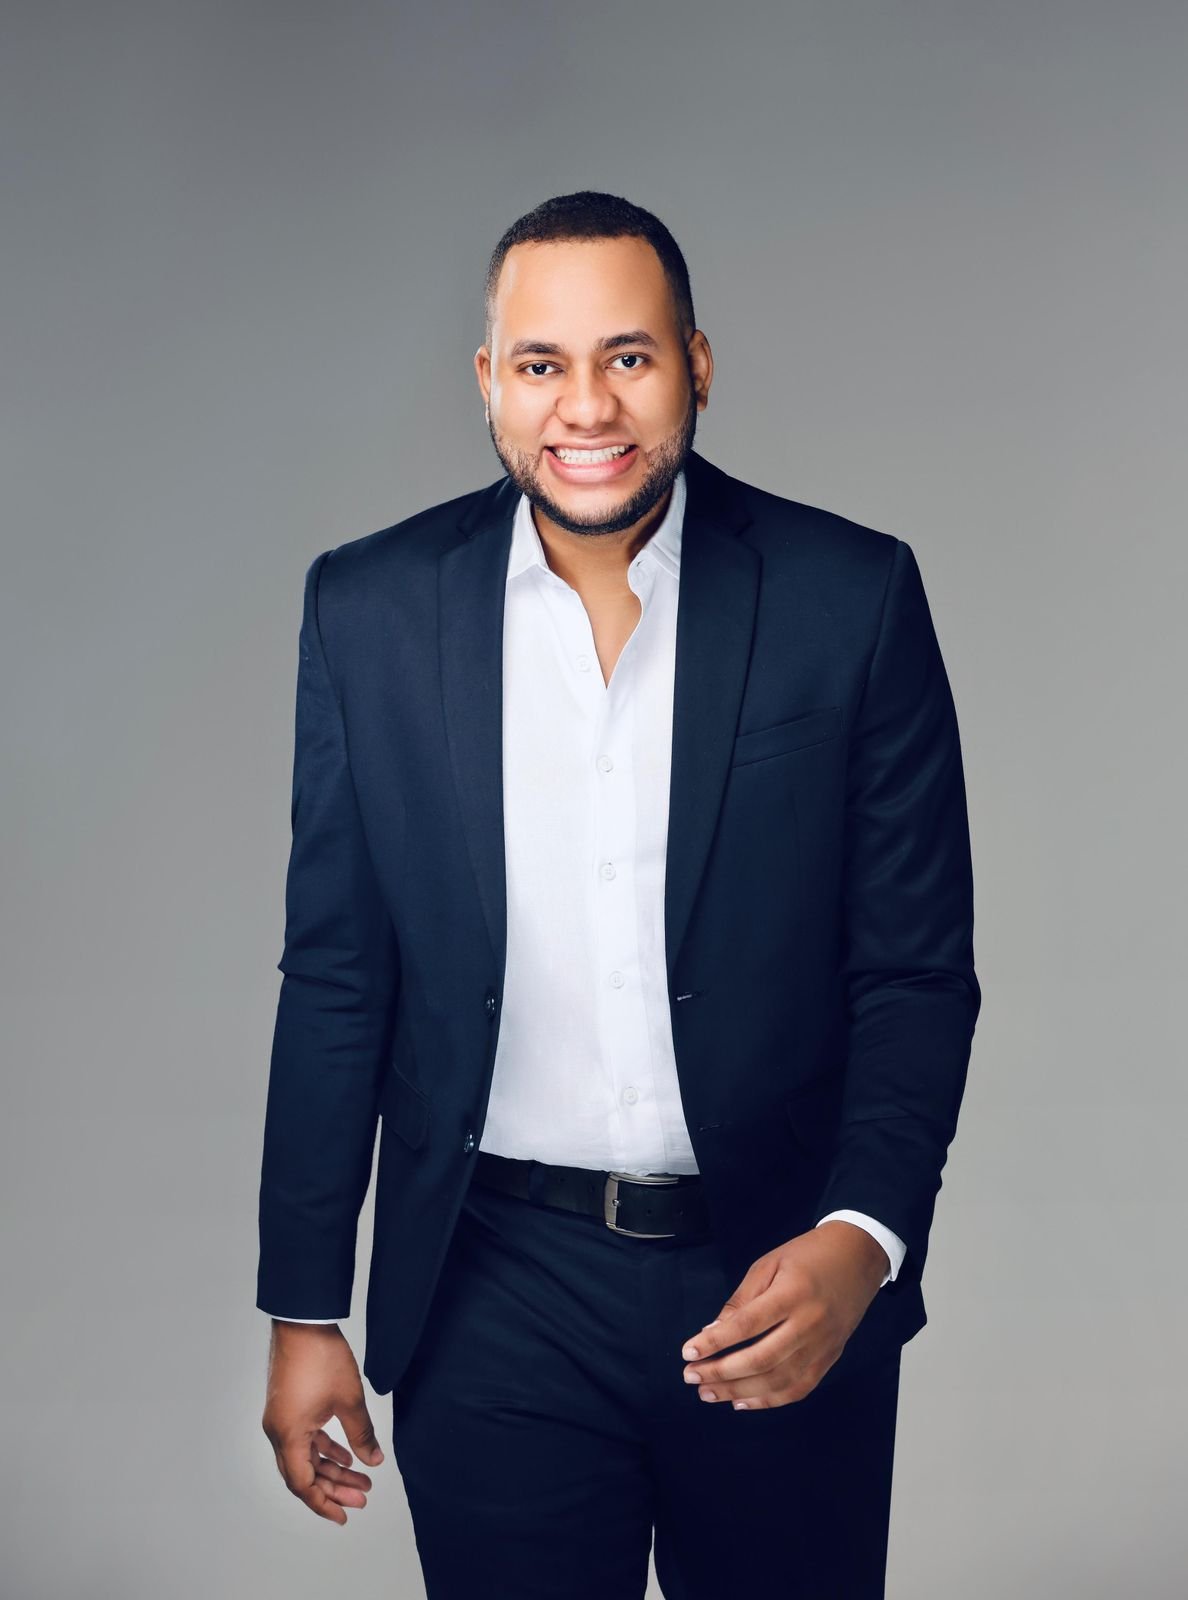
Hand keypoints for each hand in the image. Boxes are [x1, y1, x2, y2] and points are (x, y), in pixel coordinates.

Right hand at [261, 1321, 384, 1523]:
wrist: (303, 1321)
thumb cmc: (322, 1359)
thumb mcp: (349, 1400)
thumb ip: (361, 1435)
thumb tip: (374, 1462)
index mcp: (288, 1436)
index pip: (303, 1484)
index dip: (324, 1503)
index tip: (345, 1515)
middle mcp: (279, 1432)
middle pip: (304, 1474)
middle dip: (333, 1489)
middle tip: (363, 1497)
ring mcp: (282, 1419)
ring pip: (305, 1456)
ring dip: (331, 1469)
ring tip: (361, 1478)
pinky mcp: (288, 1407)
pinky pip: (305, 1438)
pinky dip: (325, 1449)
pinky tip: (347, 1454)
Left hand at [679, 1220, 889, 1409]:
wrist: (858, 1257)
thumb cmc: (808, 1255)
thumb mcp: (769, 1264)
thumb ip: (742, 1299)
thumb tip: (712, 1331)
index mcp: (792, 1294)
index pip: (748, 1324)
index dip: (716, 1341)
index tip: (688, 1351)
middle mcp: (810, 1324)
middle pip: (761, 1358)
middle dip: (722, 1372)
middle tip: (692, 1376)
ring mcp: (823, 1345)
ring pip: (778, 1380)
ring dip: (740, 1391)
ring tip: (709, 1393)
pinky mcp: (830, 1358)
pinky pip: (798, 1388)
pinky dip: (769, 1400)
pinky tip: (743, 1401)